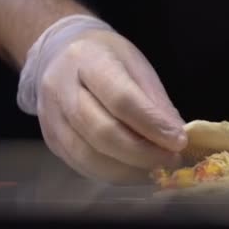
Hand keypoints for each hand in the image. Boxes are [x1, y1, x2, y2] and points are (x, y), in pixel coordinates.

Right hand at [18, 15, 186, 183]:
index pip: (121, 99)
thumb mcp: (137, 66)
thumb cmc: (108, 59)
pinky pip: (81, 166)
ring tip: (156, 169)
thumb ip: (155, 102)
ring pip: (88, 156)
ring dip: (128, 170)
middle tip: (171, 160)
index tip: (179, 141)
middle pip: (102, 132)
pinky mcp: (50, 139)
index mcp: (88, 59)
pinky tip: (135, 171)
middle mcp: (61, 87)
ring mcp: (50, 117)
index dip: (152, 125)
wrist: (60, 54)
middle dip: (142, 153)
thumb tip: (176, 138)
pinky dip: (113, 174)